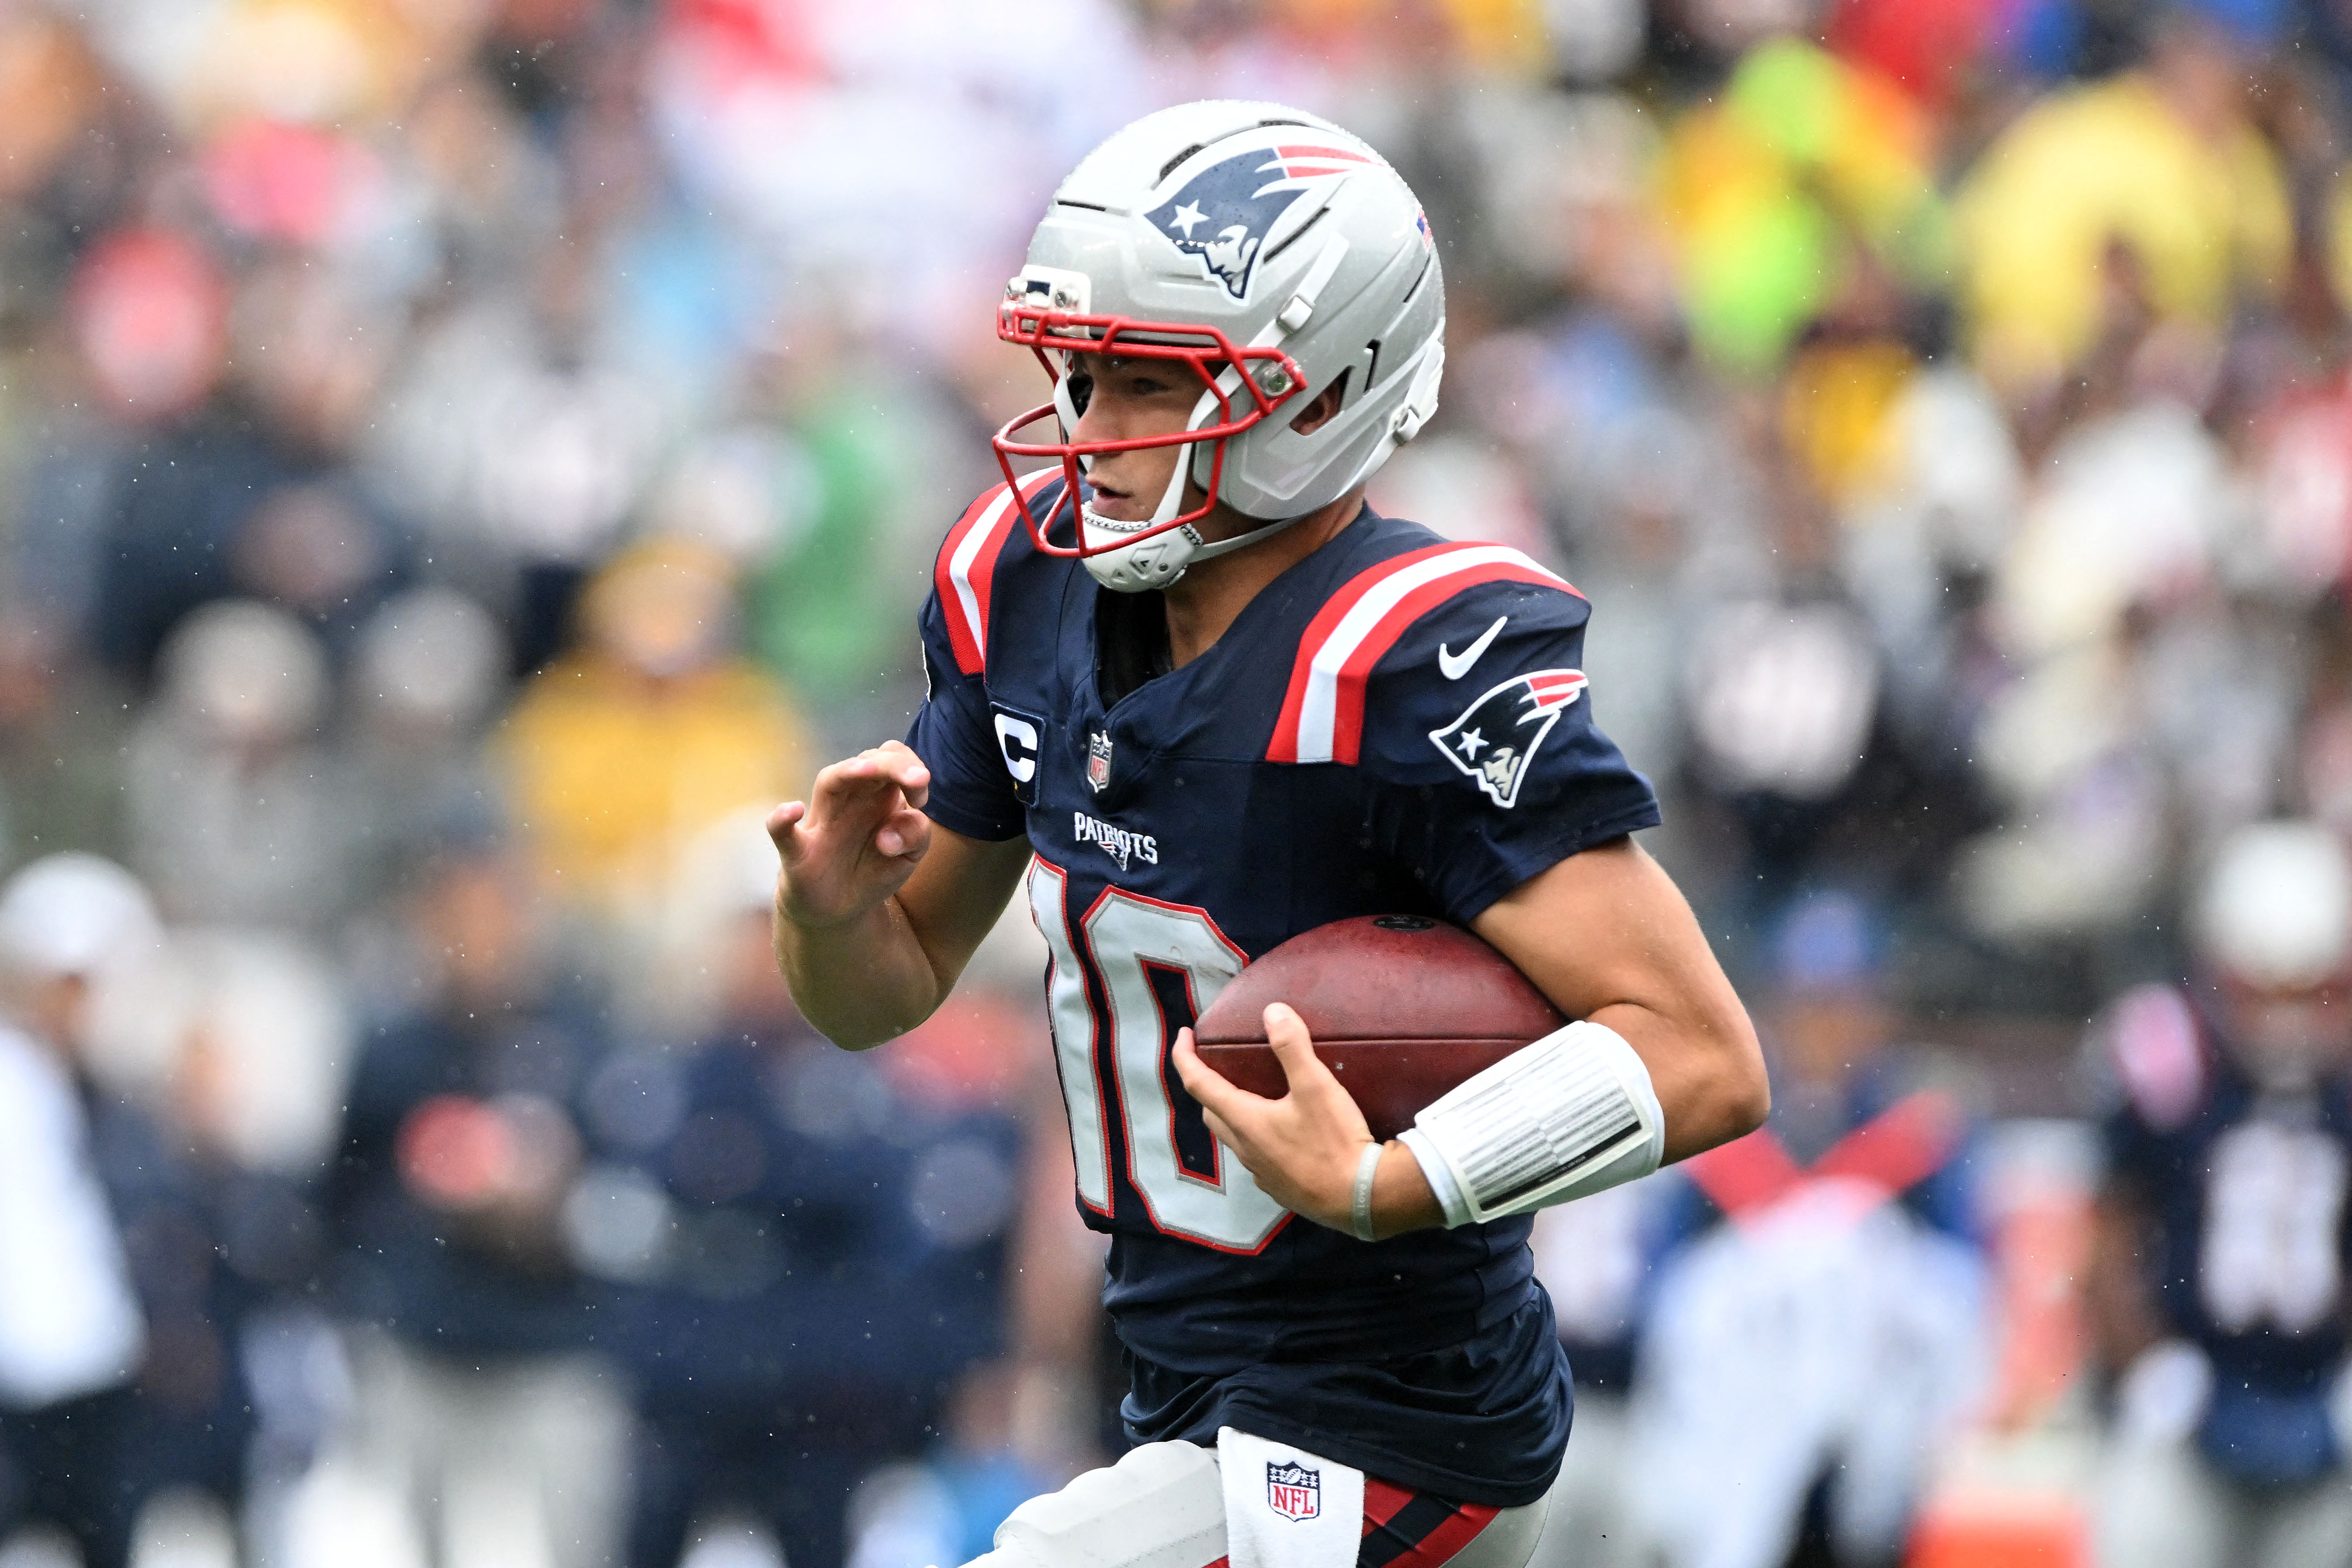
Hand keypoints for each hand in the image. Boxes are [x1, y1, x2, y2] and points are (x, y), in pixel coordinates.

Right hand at [769, 741, 934, 928]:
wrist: (837, 909)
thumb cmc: (873, 869)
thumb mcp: (908, 856)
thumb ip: (916, 836)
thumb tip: (893, 831)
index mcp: (878, 795)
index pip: (892, 759)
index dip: (910, 768)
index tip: (921, 798)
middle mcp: (849, 799)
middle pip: (866, 762)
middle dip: (893, 764)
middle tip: (918, 780)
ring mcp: (822, 822)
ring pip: (829, 782)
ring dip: (849, 772)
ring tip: (867, 769)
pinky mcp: (797, 851)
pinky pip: (781, 830)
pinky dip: (781, 819)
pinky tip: (792, 810)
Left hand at [1172, 1003, 1439, 1238]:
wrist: (1362, 1198)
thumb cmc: (1335, 1140)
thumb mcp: (1316, 1086)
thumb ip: (1292, 1047)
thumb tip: (1272, 1011)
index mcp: (1245, 1121)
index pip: (1199, 1084)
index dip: (1184, 1057)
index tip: (1183, 1035)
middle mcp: (1245, 1149)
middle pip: (1212, 1113)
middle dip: (1207, 1086)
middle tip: (1219, 1065)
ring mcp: (1261, 1172)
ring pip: (1233, 1137)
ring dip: (1232, 1113)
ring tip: (1251, 1094)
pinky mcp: (1280, 1187)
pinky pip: (1256, 1156)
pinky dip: (1256, 1136)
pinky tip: (1281, 1131)